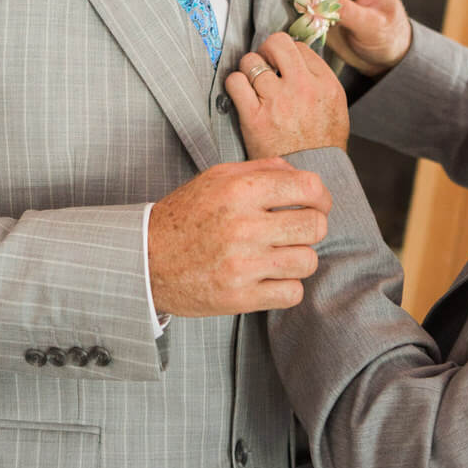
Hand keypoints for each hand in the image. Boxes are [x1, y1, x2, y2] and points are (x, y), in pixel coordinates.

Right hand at [149, 158, 330, 315]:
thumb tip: (299, 175)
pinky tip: (270, 276)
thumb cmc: (184, 217)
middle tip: (298, 230)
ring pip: (308, 261)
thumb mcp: (216, 178)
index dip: (321, 196)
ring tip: (281, 254)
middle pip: (315, 226)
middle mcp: (243, 226)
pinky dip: (287, 286)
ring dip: (299, 258)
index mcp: (239, 191)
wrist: (146, 259)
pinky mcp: (240, 297)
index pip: (308, 187)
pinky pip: (292, 293)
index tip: (317, 203)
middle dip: (313, 227)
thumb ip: (261, 170)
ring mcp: (243, 264)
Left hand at [227, 32, 347, 158]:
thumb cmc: (322, 145)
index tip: (282, 65)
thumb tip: (298, 58)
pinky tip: (242, 94)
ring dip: (249, 69)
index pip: (299, 47)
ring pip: (251, 60)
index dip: (288, 54)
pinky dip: (235, 84)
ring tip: (253, 82)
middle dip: (267, 50)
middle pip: (277, 43)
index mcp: (325, 85)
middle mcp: (302, 88)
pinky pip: (235, 81)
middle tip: (266, 63)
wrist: (310, 175)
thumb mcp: (335, 107)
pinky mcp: (254, 116)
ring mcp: (277, 101)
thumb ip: (319, 80)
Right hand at [312, 0, 411, 75]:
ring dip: (304, 8)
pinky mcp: (325, 17)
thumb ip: (349, 13)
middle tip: (305, 12)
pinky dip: (304, 20)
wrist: (390, 59)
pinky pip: (308, 13)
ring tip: (307, 23)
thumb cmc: (392, 37)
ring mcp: (333, 1)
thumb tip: (323, 4)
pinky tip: (308, 30)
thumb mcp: (374, 25)